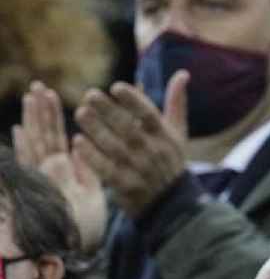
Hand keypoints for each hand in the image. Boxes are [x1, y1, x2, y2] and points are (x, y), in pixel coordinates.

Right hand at [13, 82, 106, 249]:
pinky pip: (30, 164)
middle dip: (42, 112)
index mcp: (66, 170)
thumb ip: (86, 171)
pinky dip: (24, 147)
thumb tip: (83, 149)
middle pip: (45, 135)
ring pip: (37, 144)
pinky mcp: (37, 189)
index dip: (55, 117)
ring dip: (35, 121)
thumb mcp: (92, 195)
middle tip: (40, 86)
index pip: (59, 137)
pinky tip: (18, 129)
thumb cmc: (85, 228)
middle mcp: (50, 171)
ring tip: (34, 97)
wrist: (75, 252)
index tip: (53, 95)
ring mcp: (42, 179)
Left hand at [73, 76, 188, 217]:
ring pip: (114, 147)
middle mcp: (153, 153)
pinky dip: (92, 156)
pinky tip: (78, 141)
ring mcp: (139, 170)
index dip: (133, 101)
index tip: (116, 87)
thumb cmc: (170, 161)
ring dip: (96, 130)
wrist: (172, 204)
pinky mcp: (126, 186)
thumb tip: (182, 74)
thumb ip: (176, 103)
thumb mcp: (178, 133)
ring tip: (80, 113)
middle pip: (129, 129)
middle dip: (109, 111)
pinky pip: (106, 169)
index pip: (150, 116)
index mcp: (165, 137)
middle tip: (90, 95)